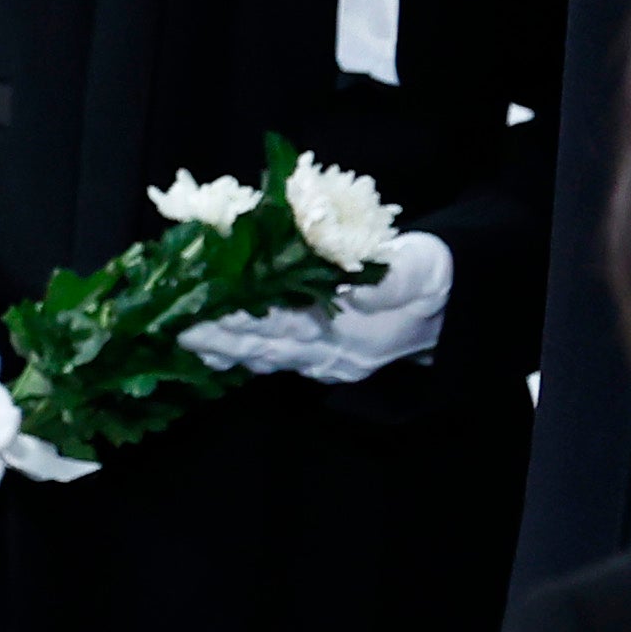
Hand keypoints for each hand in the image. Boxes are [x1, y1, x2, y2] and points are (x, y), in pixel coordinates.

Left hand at [177, 231, 454, 386]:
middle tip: (177, 324)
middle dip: (221, 335)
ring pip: (268, 357)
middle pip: (269, 344)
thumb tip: (358, 290)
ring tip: (184, 339)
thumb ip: (395, 280)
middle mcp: (336, 353)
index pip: (290, 323)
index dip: (247, 315)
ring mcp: (329, 362)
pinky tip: (214, 352)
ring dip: (225, 349)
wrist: (453, 311)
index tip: (209, 305)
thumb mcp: (425, 270)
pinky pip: (278, 362)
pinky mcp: (326, 361)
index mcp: (355, 331)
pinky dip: (244, 355)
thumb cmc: (434, 279)